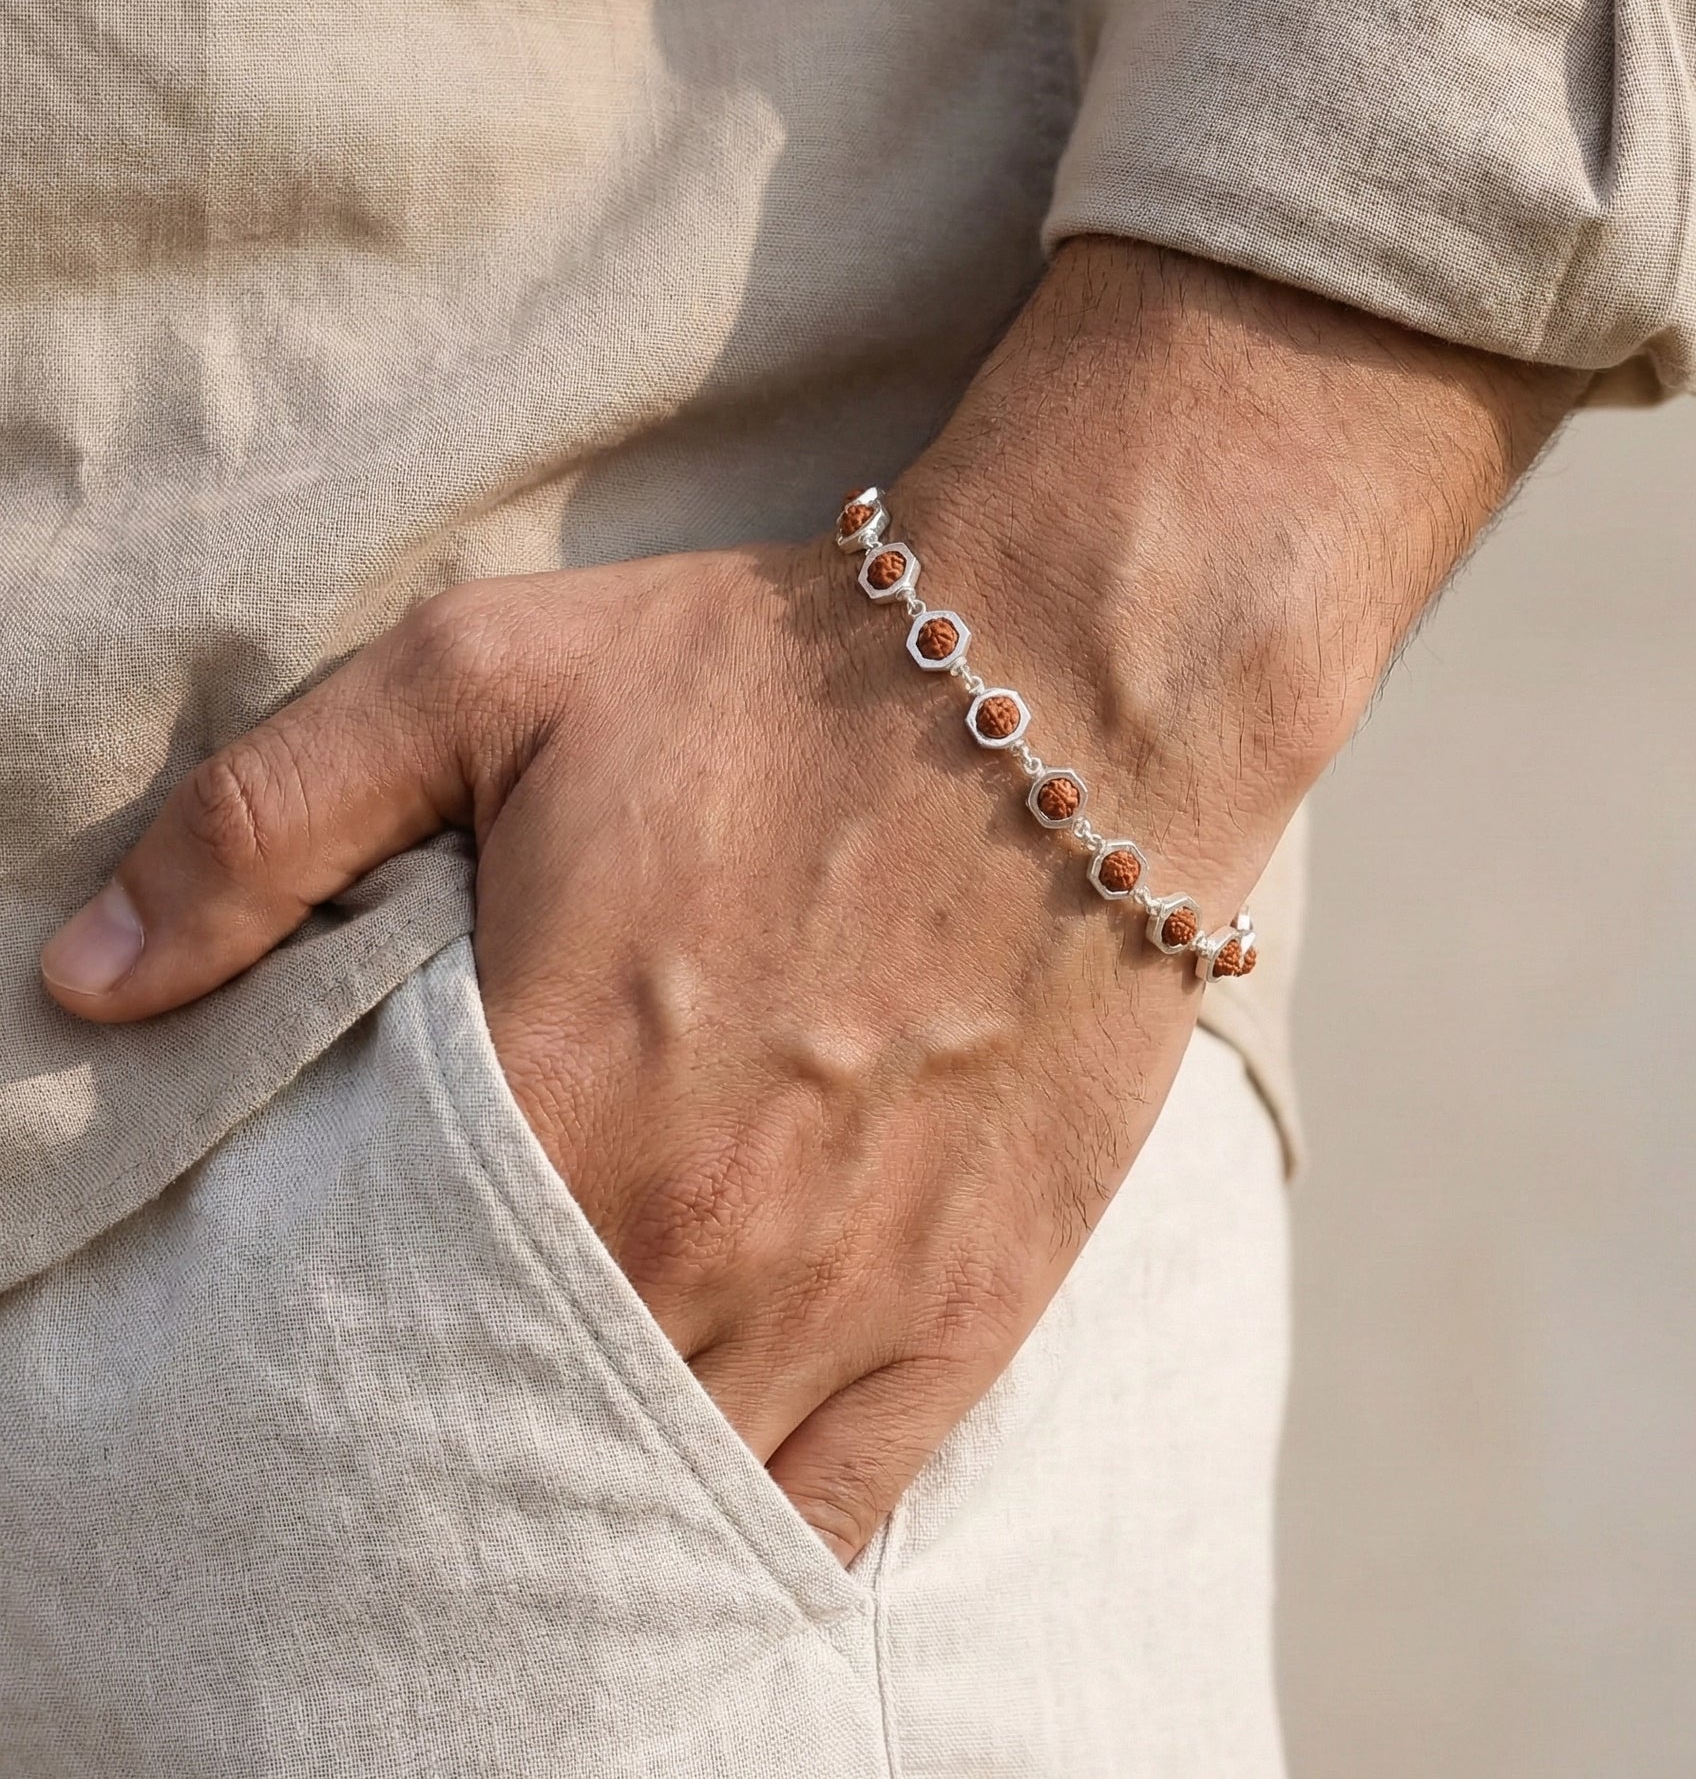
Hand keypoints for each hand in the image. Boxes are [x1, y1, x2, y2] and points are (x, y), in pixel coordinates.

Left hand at [40, 240, 1578, 1560]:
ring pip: (665, 1496)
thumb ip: (262, 824)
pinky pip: (838, 1506)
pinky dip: (743, 1551)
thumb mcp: (484, 676)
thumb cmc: (779, 676)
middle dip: (435, 1457)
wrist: (1065, 689)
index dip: (312, 1359)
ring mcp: (847, 1290)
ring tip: (517, 1520)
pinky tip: (685, 1551)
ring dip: (578, 1519)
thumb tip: (85, 976)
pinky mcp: (975, 1302)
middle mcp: (699, 1237)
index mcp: (560, 1099)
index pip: (369, 1322)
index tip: (288, 1364)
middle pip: (507, 1434)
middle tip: (395, 1452)